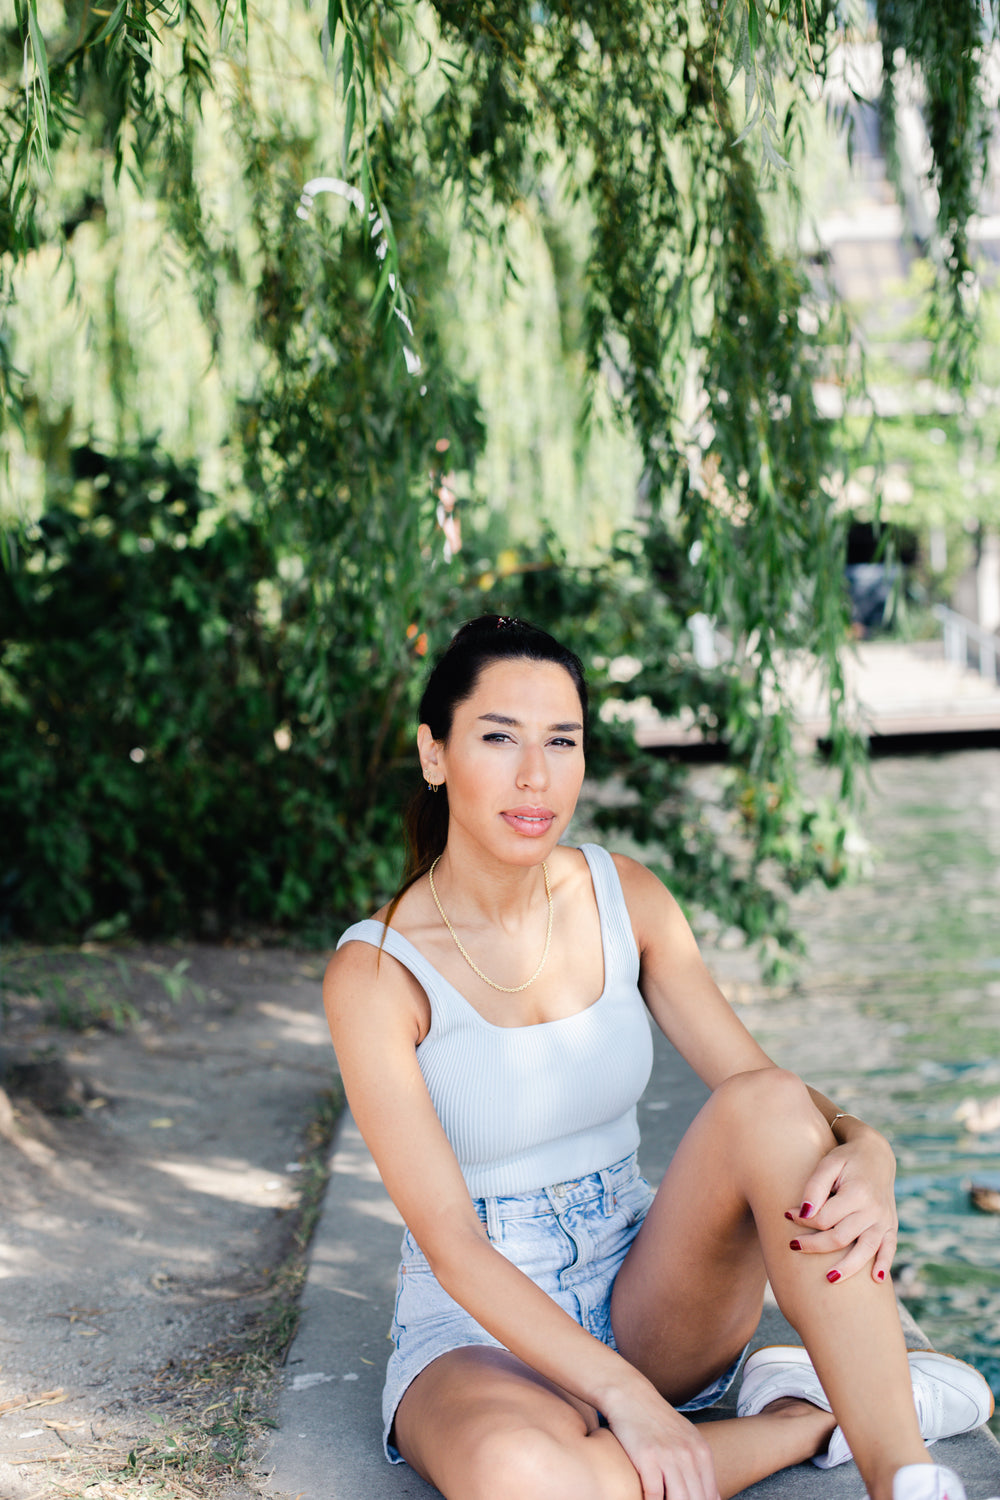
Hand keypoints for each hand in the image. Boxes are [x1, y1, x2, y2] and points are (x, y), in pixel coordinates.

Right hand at [602, 1379, 720, 1499]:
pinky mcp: (647, 1457)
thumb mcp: (687, 1440)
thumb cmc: (658, 1421)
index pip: (711, 1497)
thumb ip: (701, 1468)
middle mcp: (689, 1455)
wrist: (631, 1395)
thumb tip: (714, 1498)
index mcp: (702, 1453)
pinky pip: (654, 1495)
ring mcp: (668, 1456)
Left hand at [785, 1123, 896, 1283]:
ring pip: (866, 1249)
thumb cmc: (846, 1159)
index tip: (788, 1215)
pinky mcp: (891, 1226)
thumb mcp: (828, 1164)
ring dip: (848, 1267)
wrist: (876, 1155)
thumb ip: (814, 1187)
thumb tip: (804, 1213)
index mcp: (857, 1193)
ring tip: (829, 1279)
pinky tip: (876, 1280)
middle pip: (841, 1237)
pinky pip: (890, 1249)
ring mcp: (885, 1220)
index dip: (803, 1220)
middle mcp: (874, 1209)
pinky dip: (884, 1264)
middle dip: (815, 1245)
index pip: (825, 1218)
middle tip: (793, 1246)